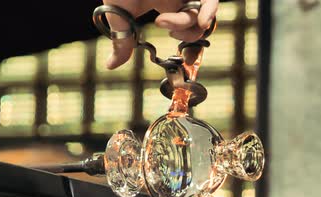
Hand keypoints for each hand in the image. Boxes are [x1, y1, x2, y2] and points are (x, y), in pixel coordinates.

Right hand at [101, 0, 217, 68]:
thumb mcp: (118, 15)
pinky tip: (201, 20)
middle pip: (197, 25)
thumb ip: (121, 41)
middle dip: (185, 36)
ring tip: (161, 20)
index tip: (183, 57)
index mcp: (165, 4)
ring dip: (185, 26)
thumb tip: (111, 66)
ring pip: (202, 16)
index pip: (185, 28)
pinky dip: (209, 12)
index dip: (188, 44)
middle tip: (163, 29)